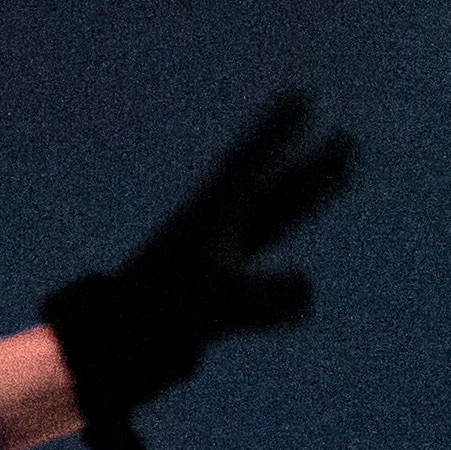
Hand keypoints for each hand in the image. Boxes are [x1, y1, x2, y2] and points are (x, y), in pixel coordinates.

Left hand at [40, 92, 354, 449]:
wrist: (102, 352)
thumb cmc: (154, 318)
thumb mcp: (212, 304)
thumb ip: (261, 297)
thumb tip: (308, 289)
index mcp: (207, 221)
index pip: (247, 166)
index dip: (274, 133)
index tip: (299, 97)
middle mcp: (214, 235)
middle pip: (273, 192)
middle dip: (310, 167)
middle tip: (348, 140)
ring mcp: (215, 265)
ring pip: (273, 222)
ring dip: (308, 195)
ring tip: (346, 169)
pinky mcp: (213, 299)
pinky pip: (262, 282)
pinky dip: (285, 283)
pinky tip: (301, 289)